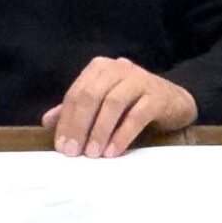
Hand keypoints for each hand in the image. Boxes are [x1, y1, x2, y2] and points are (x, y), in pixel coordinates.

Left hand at [42, 57, 196, 157]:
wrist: (174, 102)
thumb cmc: (133, 103)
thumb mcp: (102, 104)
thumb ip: (76, 110)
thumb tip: (47, 121)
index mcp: (100, 68)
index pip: (76, 93)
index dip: (66, 121)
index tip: (61, 147)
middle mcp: (118, 68)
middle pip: (91, 96)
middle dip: (79, 126)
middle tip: (74, 153)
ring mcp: (139, 79)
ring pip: (112, 103)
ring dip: (99, 131)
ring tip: (93, 154)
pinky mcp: (157, 95)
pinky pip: (136, 115)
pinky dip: (122, 134)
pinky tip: (113, 151)